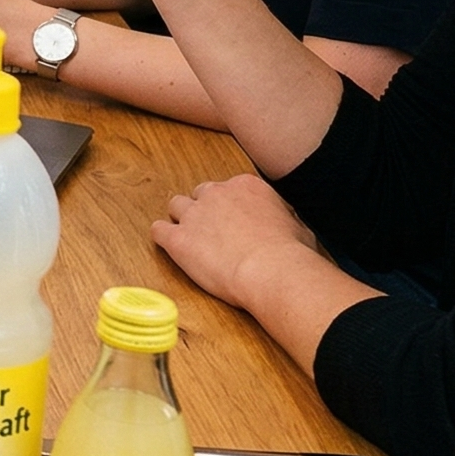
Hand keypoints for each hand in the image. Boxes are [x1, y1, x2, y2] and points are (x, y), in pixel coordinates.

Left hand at [152, 174, 325, 309]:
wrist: (272, 270)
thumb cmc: (289, 253)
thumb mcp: (296, 223)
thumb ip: (280, 215)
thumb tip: (282, 220)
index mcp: (245, 186)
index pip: (228, 188)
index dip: (229, 206)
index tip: (233, 220)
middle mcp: (216, 193)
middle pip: (200, 194)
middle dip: (204, 210)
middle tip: (213, 232)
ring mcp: (194, 214)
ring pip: (176, 206)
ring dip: (182, 219)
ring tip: (190, 238)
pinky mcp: (178, 238)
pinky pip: (158, 230)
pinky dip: (163, 237)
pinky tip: (170, 245)